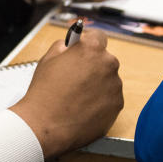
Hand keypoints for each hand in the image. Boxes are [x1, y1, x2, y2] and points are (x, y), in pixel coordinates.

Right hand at [10, 28, 122, 157]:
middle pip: (104, 60)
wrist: (46, 125)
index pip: (98, 36)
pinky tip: (83, 108)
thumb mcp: (48, 58)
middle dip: (92, 66)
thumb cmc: (44, 92)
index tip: (84, 50)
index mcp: (92, 49)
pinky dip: (100, 102)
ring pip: (108, 80)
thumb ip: (65, 46)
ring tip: (77, 98)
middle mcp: (108, 64)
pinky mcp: (117, 106)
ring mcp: (115, 86)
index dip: (88, 43)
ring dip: (97, 85)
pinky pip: (110, 99)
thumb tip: (74, 44)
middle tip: (75, 79)